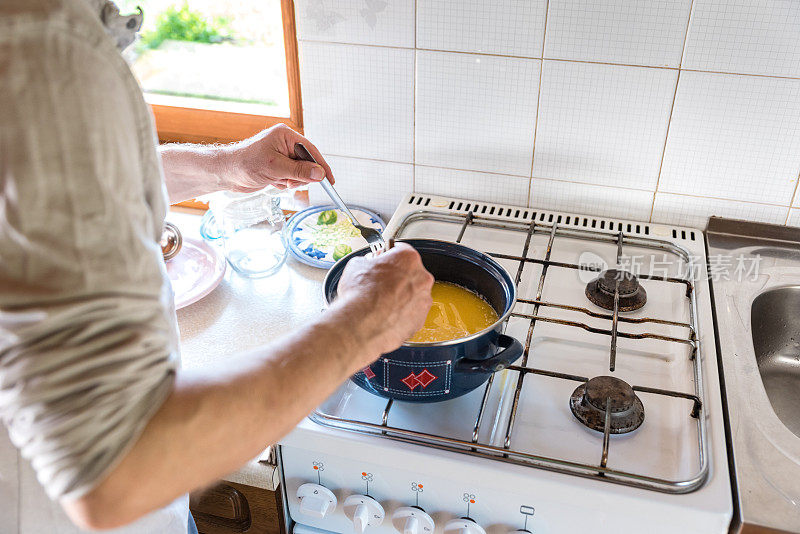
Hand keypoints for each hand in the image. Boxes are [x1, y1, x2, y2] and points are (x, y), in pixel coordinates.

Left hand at [219, 123, 333, 191]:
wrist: (227, 173)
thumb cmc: (245, 163)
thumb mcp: (275, 168)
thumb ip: (299, 171)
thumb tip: (319, 173)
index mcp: (286, 136)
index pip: (311, 151)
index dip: (321, 166)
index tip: (330, 180)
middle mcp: (285, 144)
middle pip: (307, 163)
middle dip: (300, 176)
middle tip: (291, 183)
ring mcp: (281, 156)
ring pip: (300, 173)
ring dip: (291, 181)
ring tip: (277, 181)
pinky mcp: (278, 167)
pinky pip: (291, 178)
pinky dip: (284, 183)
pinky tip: (273, 182)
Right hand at [336, 244, 433, 357]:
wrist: (361, 324)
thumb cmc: (360, 295)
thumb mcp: (356, 265)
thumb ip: (369, 262)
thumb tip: (368, 265)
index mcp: (408, 258)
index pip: (400, 251)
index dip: (388, 256)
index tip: (382, 261)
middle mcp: (421, 278)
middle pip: (410, 273)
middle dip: (396, 278)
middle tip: (379, 285)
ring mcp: (423, 300)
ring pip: (412, 295)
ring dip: (399, 297)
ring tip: (380, 303)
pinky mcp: (420, 320)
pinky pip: (411, 314)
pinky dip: (400, 314)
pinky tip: (385, 316)